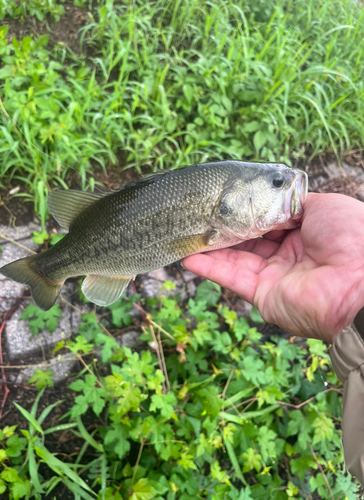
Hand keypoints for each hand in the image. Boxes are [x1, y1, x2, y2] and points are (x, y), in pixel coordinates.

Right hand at [183, 193, 363, 343]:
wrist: (362, 280)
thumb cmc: (352, 236)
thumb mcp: (324, 205)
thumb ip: (292, 203)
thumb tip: (268, 199)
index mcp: (304, 234)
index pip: (266, 222)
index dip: (245, 212)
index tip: (223, 202)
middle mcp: (287, 257)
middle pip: (247, 241)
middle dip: (224, 229)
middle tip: (198, 215)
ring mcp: (274, 278)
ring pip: (234, 259)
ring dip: (210, 248)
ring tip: (185, 233)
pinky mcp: (263, 296)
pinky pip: (231, 279)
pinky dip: (209, 268)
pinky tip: (188, 256)